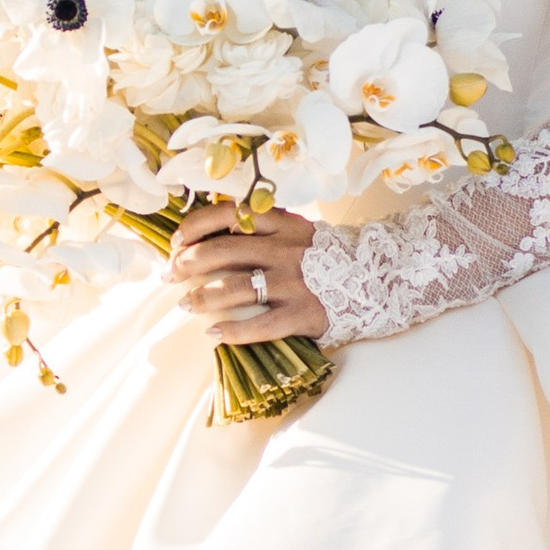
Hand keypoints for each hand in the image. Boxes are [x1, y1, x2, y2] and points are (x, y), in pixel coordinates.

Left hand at [169, 201, 325, 344]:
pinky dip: (233, 332)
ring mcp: (294, 283)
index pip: (227, 215)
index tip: (176, 242)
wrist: (378, 277)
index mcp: (281, 224)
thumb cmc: (328, 257)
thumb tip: (212, 236)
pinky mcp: (303, 313)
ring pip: (236, 288)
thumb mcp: (297, 231)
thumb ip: (263, 230)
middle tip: (170, 275)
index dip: (194, 228)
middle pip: (223, 252)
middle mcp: (284, 249)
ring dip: (203, 297)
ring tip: (185, 304)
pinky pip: (261, 326)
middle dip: (187, 263)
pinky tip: (214, 335)